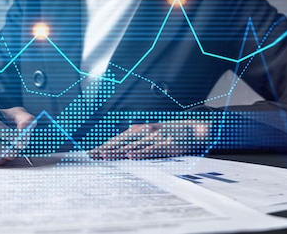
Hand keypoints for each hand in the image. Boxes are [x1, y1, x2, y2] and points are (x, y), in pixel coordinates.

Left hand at [89, 120, 210, 159]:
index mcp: (139, 130)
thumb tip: (119, 150)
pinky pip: (152, 149)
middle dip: (106, 149)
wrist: (196, 129)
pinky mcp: (167, 144)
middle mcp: (145, 131)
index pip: (117, 139)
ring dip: (119, 151)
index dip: (104, 146)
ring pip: (134, 146)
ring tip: (105, 157)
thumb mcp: (151, 134)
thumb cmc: (170, 134)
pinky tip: (131, 156)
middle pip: (122, 142)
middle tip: (92, 157)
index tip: (90, 153)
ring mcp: (156, 137)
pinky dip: (141, 152)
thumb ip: (137, 141)